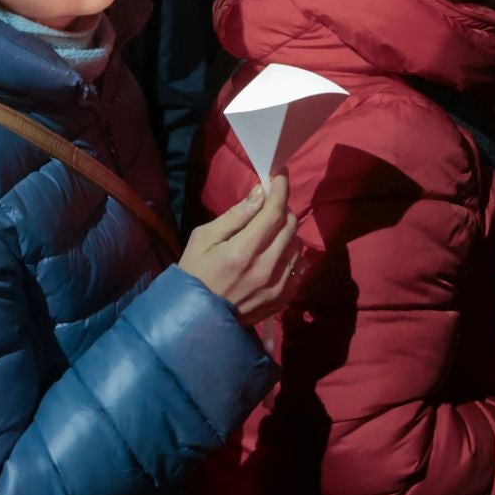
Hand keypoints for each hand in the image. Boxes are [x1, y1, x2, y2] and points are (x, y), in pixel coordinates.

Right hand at [179, 174, 300, 325]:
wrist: (197, 320)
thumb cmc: (194, 273)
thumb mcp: (203, 238)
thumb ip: (235, 216)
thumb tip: (260, 194)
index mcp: (243, 251)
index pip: (274, 212)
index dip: (280, 189)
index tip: (280, 175)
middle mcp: (266, 268)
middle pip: (290, 226)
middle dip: (282, 208)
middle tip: (269, 204)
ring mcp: (277, 286)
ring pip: (297, 245)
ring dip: (287, 231)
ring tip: (270, 230)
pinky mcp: (283, 299)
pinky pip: (299, 268)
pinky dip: (292, 254)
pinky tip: (277, 252)